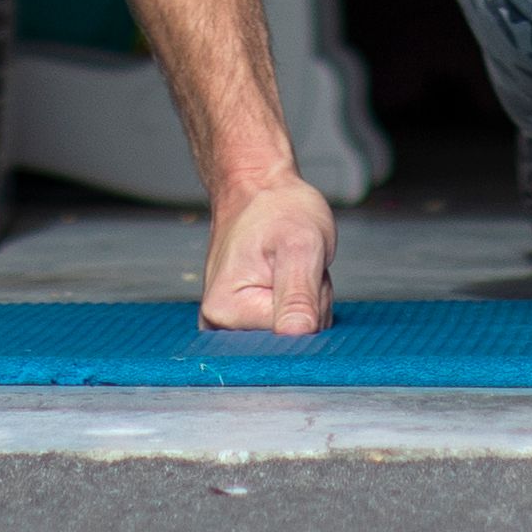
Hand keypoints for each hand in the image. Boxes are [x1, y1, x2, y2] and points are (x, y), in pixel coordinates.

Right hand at [199, 170, 338, 336]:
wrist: (259, 190)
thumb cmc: (276, 209)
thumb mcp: (299, 245)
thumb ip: (298, 294)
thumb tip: (296, 335)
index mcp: (225, 312)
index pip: (289, 337)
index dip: (310, 305)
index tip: (298, 270)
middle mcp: (220, 326)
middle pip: (292, 341)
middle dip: (311, 306)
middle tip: (298, 266)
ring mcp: (233, 326)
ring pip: (298, 334)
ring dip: (309, 302)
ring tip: (293, 268)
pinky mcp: (247, 322)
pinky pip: (293, 327)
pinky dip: (303, 304)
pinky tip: (291, 279)